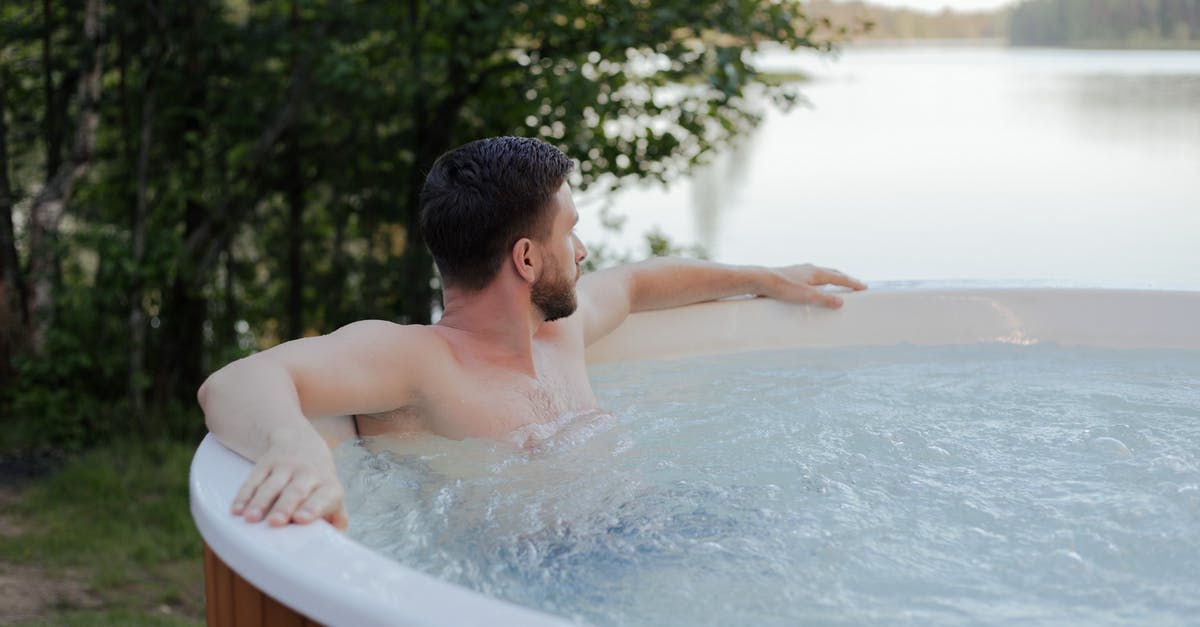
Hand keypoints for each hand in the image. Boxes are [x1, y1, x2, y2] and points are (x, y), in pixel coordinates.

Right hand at [231, 430, 348, 528]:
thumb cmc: (318, 483)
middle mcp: (308, 474)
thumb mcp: (332, 495)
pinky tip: (236, 510)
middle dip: (284, 507)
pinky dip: (243, 495)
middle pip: (296, 491)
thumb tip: (333, 543)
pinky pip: (253, 480)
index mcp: (328, 486)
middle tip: (275, 523)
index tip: (302, 519)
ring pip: (272, 485)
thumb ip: (336, 519)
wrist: (301, 443)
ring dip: (260, 502)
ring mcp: (286, 467)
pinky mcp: (266, 464)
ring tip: (251, 519)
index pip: (323, 496)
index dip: (313, 507)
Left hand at [762, 264, 866, 308]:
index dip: (852, 283)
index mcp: (816, 273)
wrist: (760, 280)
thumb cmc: (782, 288)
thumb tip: (840, 302)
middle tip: (855, 284)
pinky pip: (811, 276)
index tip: (863, 287)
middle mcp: (810, 269)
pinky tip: (814, 285)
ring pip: (821, 273)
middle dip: (845, 279)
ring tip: (837, 283)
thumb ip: (824, 300)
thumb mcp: (806, 296)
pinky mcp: (791, 274)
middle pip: (833, 273)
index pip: (840, 278)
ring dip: (832, 278)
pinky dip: (819, 280)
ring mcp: (800, 270)